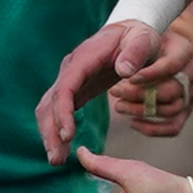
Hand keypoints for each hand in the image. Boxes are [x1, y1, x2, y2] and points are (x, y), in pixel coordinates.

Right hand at [38, 18, 167, 161]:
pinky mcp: (75, 89)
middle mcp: (71, 69)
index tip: (67, 136)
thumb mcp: (143, 41)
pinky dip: (58, 130)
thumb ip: (135, 53)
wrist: (131, 32)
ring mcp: (70, 79)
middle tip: (56, 159)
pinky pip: (59, 111)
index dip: (63, 112)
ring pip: (50, 108)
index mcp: (84, 58)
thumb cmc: (138, 37)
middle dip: (50, 130)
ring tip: (56, 160)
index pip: (65, 87)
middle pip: (50, 101)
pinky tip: (62, 149)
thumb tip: (124, 71)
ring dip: (50, 134)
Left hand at [111, 29, 192, 136]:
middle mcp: (191, 73)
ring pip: (171, 110)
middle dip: (139, 95)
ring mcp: (189, 93)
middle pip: (171, 91)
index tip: (127, 78)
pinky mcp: (184, 110)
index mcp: (184, 50)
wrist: (157, 47)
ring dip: (142, 111)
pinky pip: (174, 127)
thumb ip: (133, 50)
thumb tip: (125, 71)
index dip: (149, 75)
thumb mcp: (138, 35)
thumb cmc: (145, 41)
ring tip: (119, 105)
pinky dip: (153, 129)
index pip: (171, 66)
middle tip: (115, 91)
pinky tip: (132, 122)